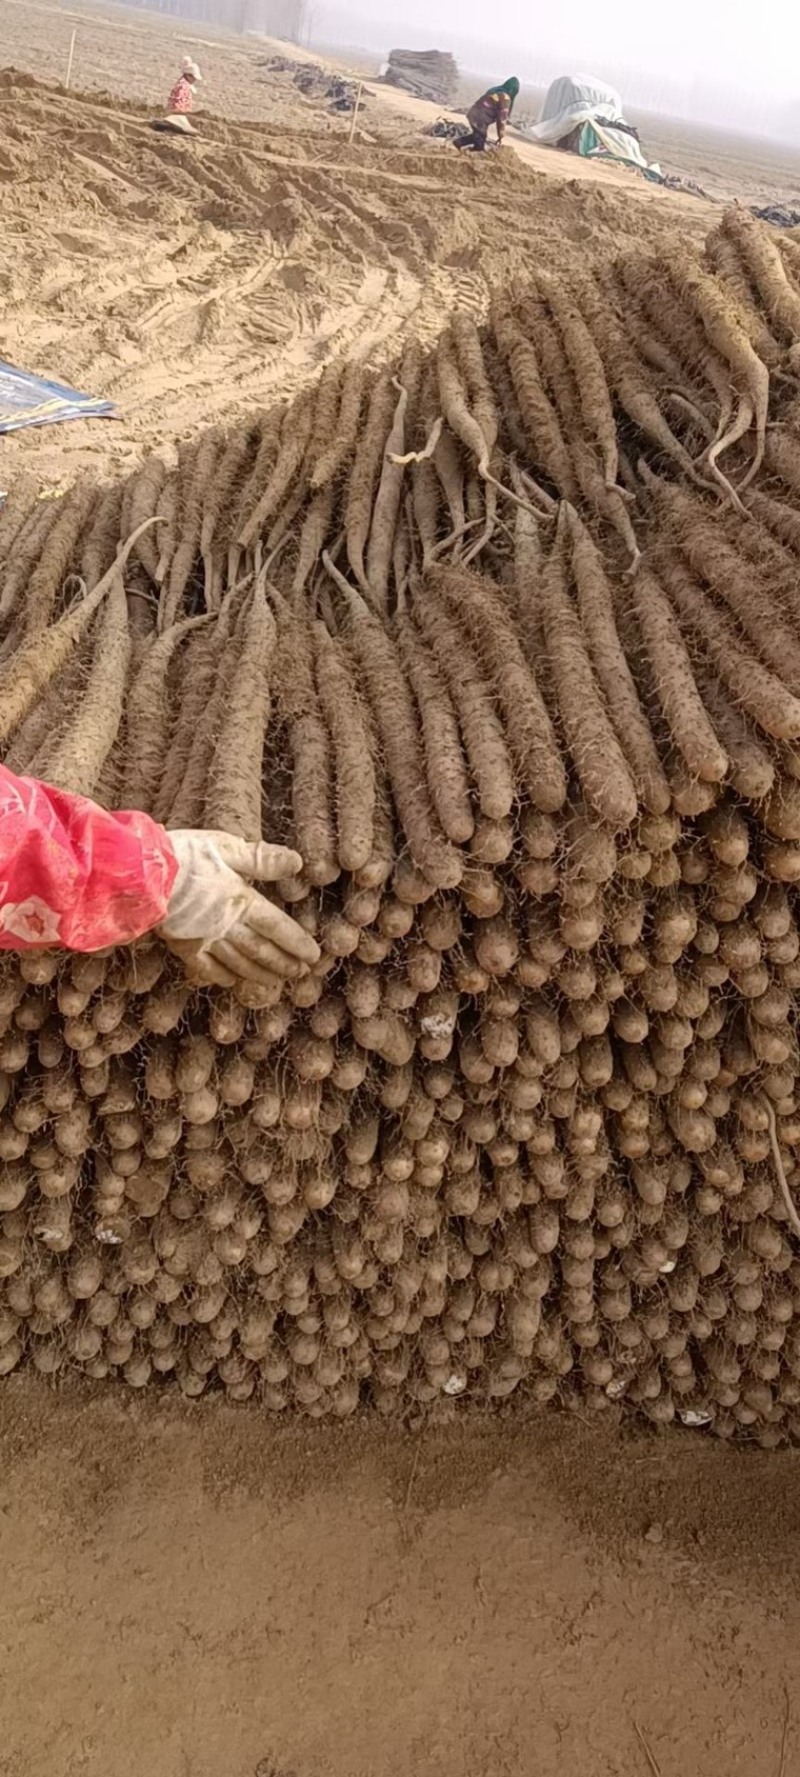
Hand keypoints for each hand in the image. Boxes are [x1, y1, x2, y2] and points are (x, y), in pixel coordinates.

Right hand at [159, 830, 320, 987]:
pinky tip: (234, 981)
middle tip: (300, 974)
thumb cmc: (184, 854)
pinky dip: (223, 976)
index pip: (277, 927)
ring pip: (239, 963)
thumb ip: (262, 859)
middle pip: (262, 950)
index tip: (312, 956)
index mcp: (241, 902)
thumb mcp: (227, 847)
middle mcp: (227, 926)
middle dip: (283, 963)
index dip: (296, 943)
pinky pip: (207, 968)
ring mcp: (204, 939)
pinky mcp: (183, 945)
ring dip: (260, 974)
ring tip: (276, 982)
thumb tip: (296, 862)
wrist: (141, 873)